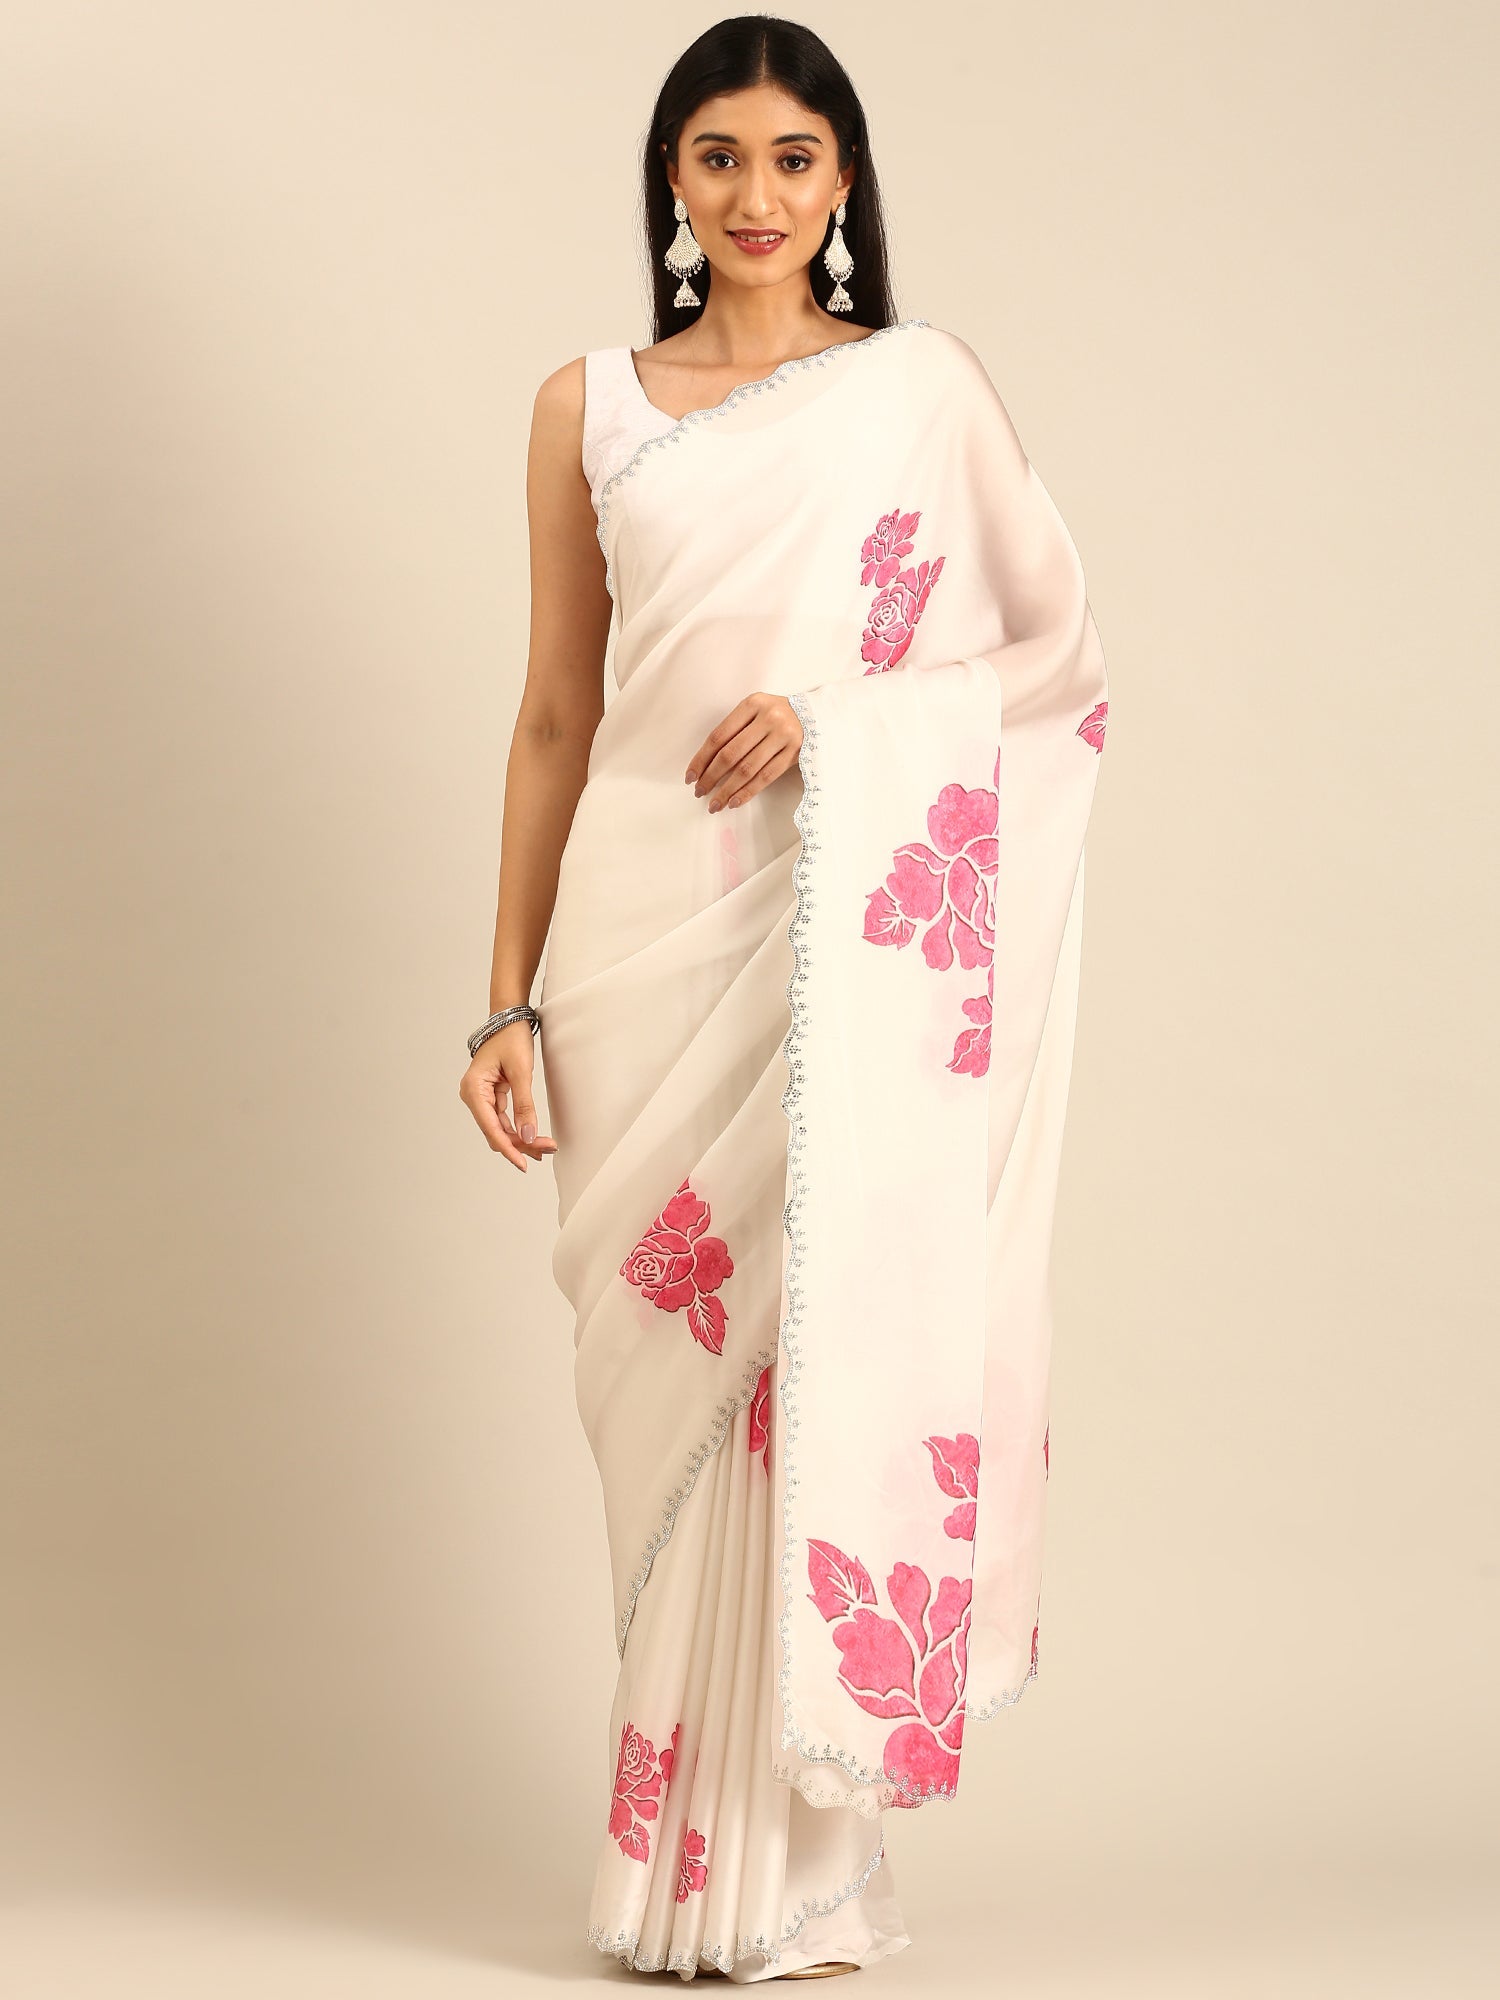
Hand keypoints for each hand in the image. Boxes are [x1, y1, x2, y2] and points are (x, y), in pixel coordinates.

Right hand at [458, 1020, 556, 1171]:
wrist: (509, 1018)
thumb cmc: (511, 1038)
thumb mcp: (521, 1072)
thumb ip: (525, 1106)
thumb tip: (529, 1135)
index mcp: (474, 1090)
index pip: (491, 1129)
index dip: (509, 1149)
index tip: (524, 1164)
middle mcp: (473, 1096)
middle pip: (496, 1132)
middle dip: (521, 1144)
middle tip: (547, 1151)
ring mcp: (481, 1097)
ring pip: (501, 1128)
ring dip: (522, 1139)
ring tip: (546, 1147)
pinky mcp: (491, 1096)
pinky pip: (504, 1119)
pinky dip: (519, 1128)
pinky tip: (534, 1137)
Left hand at [684, 693, 803, 811]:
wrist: (815, 714)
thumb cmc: (776, 714)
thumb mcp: (755, 711)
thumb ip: (734, 729)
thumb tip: (706, 764)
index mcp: (752, 704)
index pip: (719, 736)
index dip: (701, 758)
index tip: (690, 776)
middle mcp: (768, 718)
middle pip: (731, 754)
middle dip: (711, 777)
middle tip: (699, 792)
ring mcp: (783, 736)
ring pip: (748, 769)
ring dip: (727, 790)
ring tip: (715, 804)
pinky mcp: (794, 753)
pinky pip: (766, 777)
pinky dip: (747, 792)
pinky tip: (734, 801)